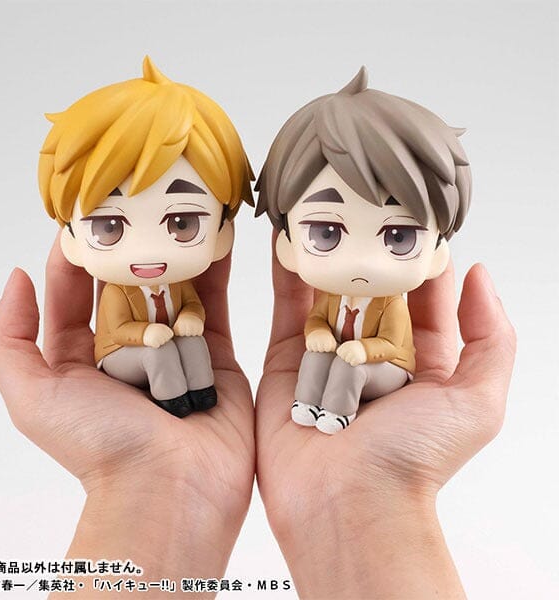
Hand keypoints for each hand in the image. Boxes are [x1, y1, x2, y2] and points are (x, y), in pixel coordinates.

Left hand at [0, 234, 254, 595]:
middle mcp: (129, 351)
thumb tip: (17, 279)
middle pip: (127, 285)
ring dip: (174, 252)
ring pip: (172, 288)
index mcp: (82, 358)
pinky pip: (214, 304)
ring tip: (177, 211)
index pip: (74, 293)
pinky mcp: (215, 355)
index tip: (85, 217)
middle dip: (130, 245)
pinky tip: (216, 237)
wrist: (171, 488)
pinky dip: (216, 270)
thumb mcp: (31, 395)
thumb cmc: (99, 445)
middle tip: (137, 201)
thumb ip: (10, 339)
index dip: (76, 255)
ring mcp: (174, 350)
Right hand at [256, 233, 515, 598]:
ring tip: (326, 215)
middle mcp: (373, 360)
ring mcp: (328, 359)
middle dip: (370, 253)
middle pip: (372, 294)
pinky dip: (287, 275)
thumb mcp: (478, 400)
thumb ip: (491, 337)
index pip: (425, 302)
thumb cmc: (414, 458)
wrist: (346, 504)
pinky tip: (290, 240)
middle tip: (366, 207)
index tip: (417, 224)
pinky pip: (288, 311)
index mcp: (420, 367)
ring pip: (328, 296)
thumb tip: (479, 276)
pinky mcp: (288, 363)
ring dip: (328, 258)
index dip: (424, 264)